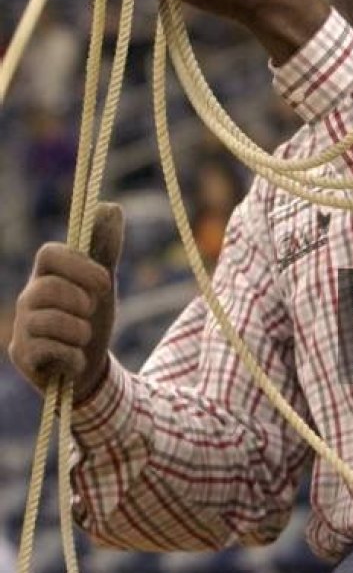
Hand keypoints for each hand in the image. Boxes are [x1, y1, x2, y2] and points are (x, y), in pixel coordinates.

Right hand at [9, 204, 124, 402]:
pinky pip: (49, 350)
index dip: (80, 265)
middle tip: (91, 312)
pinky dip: (74, 357)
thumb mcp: (104, 281)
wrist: (88, 366)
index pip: (49, 252)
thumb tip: (111, 206)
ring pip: (50, 321)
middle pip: (49, 288)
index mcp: (47, 274)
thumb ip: (106, 247)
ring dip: (81, 332)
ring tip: (84, 337)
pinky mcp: (21, 354)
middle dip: (81, 301)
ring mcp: (22, 325)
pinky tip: (75, 359)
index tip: (106, 282)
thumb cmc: (91, 317)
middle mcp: (28, 296)